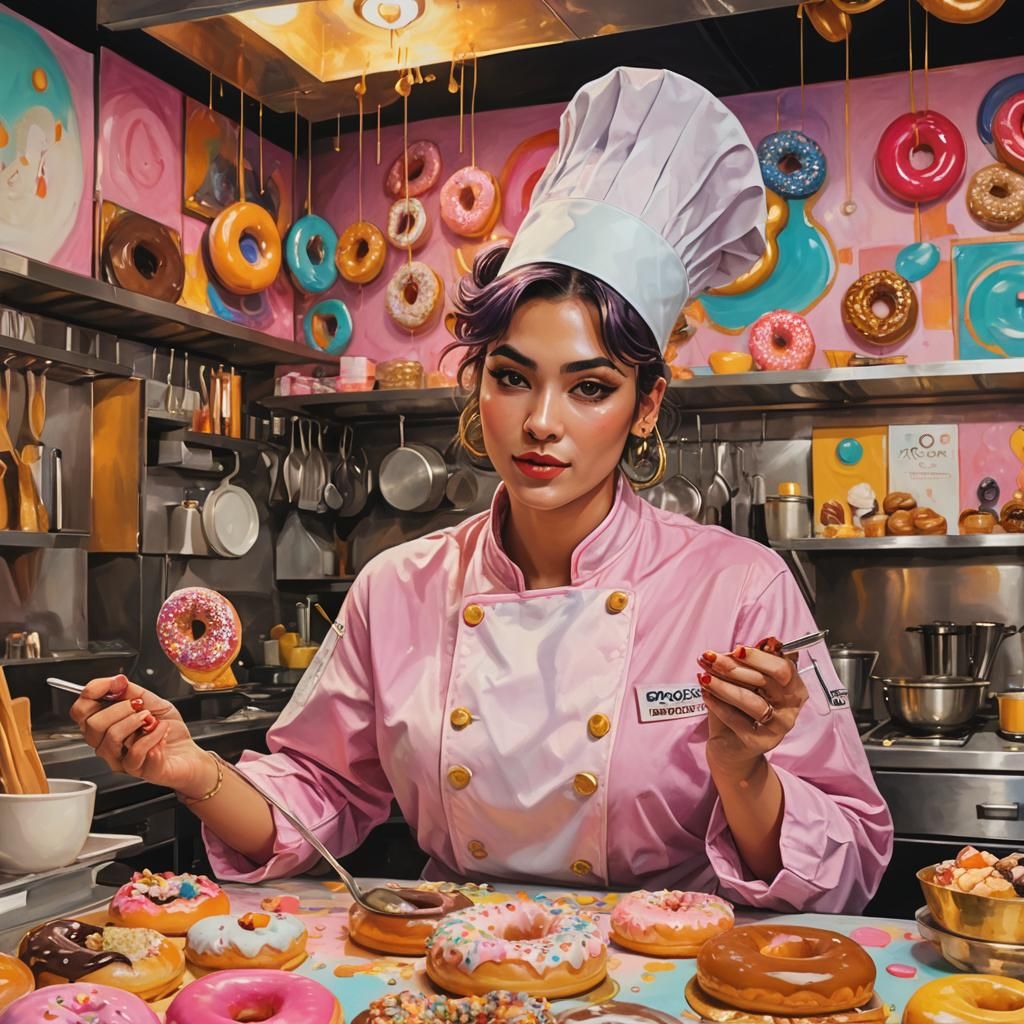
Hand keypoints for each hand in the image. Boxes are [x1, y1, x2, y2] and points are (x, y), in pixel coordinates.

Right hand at [70, 675, 214, 797]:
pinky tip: (161, 731)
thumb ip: (130, 690)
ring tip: (151, 719)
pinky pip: (135, 753)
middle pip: (91, 725)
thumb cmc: (168, 729)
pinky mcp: (137, 770)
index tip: (116, 682)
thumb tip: (116, 681)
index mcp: (106, 725)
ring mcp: (119, 759)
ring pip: (110, 738)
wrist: (188, 752)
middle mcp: (107, 744)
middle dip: (119, 708)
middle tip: (140, 707)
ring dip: (135, 721)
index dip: (93, 692)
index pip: (80, 710)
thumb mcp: (151, 701)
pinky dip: (153, 736)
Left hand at [697, 642, 807, 777]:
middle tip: (711, 658)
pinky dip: (718, 704)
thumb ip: (748, 665)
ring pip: (751, 701)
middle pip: (767, 681)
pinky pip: (737, 719)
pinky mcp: (760, 742)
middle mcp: (791, 707)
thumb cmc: (741, 708)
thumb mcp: (744, 682)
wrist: (733, 746)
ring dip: (724, 686)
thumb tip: (746, 647)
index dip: (759, 657)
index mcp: (794, 687)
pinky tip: (705, 694)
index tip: (736, 649)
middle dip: (735, 667)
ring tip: (704, 676)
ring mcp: (778, 727)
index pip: (782, 667)